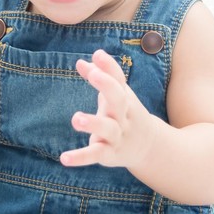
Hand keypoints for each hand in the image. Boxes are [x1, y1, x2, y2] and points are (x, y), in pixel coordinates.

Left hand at [61, 49, 152, 169]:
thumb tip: (80, 62)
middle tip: (94, 75)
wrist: (148, 146)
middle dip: (107, 86)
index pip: (119, 79)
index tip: (98, 55)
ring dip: (93, 123)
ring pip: (108, 128)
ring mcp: (117, 135)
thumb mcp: (116, 96)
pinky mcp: (109, 153)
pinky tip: (64, 158)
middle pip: (119, 99)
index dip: (109, 67)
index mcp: (124, 98)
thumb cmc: (125, 113)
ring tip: (76, 119)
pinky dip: (80, 157)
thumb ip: (98, 77)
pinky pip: (96, 154)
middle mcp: (123, 115)